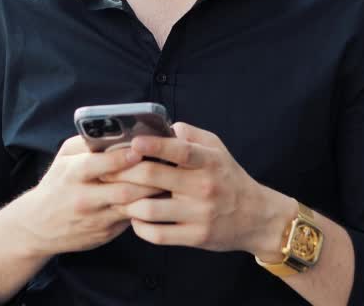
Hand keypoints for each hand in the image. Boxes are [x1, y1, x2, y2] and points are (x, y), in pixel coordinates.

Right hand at [12, 135, 168, 258]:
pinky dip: (147, 208)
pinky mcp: (105, 233)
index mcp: (72, 175)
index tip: (139, 150)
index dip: (121, 158)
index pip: (98, 166)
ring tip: (168, 180)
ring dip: (153, 194)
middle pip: (122, 190)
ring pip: (131, 207)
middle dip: (147, 178)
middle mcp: (84, 198)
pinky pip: (131, 219)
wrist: (38, 226)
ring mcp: (96, 218)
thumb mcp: (63, 159)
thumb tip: (114, 130)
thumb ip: (86, 144)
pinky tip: (159, 197)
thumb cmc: (56, 185)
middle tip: (166, 165)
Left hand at [104, 123, 293, 256]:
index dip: (154, 144)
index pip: (180, 150)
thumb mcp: (218, 149)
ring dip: (127, 202)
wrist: (258, 217)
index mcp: (209, 162)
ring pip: (150, 208)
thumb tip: (164, 126)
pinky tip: (136, 218)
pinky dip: (140, 227)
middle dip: (124, 173)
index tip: (133, 142)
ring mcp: (199, 214)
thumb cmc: (230, 178)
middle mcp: (204, 187)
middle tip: (106, 170)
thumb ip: (191, 135)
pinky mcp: (196, 237)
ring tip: (116, 195)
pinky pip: (157, 234)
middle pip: (154, 177)